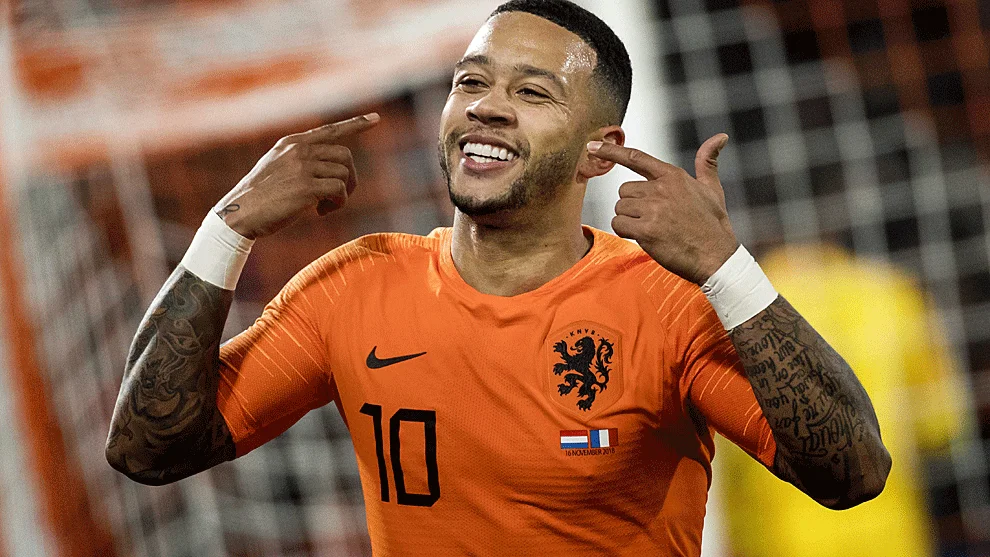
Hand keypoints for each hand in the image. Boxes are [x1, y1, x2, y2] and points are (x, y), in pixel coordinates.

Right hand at [214, 113, 379, 238]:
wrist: (240, 213)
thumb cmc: (260, 197)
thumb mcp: (277, 167)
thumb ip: (300, 160)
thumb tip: (332, 168)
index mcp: (292, 142)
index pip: (330, 130)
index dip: (355, 125)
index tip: (376, 119)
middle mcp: (299, 150)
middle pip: (345, 156)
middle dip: (349, 178)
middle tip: (338, 197)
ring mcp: (303, 166)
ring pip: (344, 174)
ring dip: (341, 195)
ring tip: (324, 207)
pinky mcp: (306, 186)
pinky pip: (339, 190)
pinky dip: (337, 204)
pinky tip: (321, 212)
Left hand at [588, 134, 738, 284]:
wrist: (717, 257)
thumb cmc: (713, 225)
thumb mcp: (713, 189)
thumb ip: (707, 163)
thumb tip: (721, 136)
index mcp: (673, 176)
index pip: (636, 158)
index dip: (611, 151)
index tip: (592, 146)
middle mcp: (661, 189)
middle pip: (624, 191)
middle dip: (632, 206)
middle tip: (653, 219)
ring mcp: (654, 209)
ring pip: (619, 208)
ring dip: (629, 220)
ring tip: (652, 229)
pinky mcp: (647, 230)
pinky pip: (619, 224)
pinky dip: (626, 232)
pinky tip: (645, 237)